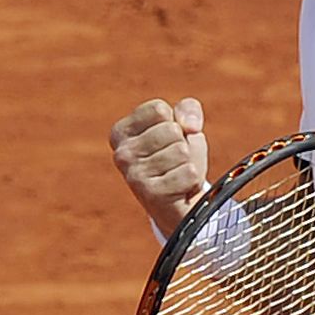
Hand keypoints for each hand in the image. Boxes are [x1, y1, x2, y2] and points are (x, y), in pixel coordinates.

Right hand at [108, 97, 209, 236]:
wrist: (181, 205)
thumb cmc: (178, 160)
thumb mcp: (183, 127)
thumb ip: (187, 109)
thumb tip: (190, 126)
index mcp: (121, 132)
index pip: (159, 109)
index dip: (174, 122)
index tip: (168, 140)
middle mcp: (121, 153)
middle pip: (171, 129)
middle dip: (183, 144)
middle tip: (174, 162)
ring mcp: (133, 175)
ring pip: (182, 151)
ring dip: (188, 163)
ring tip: (177, 175)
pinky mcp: (151, 195)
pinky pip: (189, 173)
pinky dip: (193, 180)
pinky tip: (181, 190)